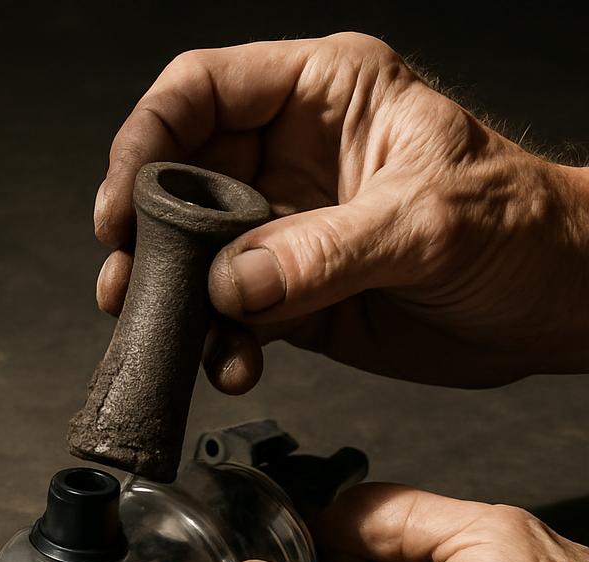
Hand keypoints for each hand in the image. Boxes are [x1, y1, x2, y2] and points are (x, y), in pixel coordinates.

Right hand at [95, 33, 588, 392]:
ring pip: (195, 258)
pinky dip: (217, 344)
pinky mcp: (291, 295)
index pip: (202, 92)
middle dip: (144, 234)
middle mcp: (291, 159)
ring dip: (170, 300)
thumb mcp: (429, 221)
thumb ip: (326, 250)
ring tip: (165, 332)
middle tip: (125, 280)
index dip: (146, 140)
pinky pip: (229, 316)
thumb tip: (233, 282)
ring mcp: (286, 231)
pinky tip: (231, 364)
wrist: (552, 305)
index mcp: (323, 96)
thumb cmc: (521, 228)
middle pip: (181, 180)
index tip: (122, 203)